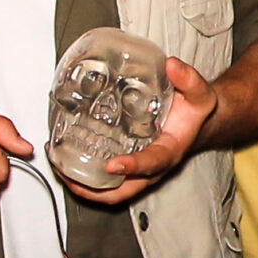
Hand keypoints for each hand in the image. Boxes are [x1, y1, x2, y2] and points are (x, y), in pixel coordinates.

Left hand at [62, 57, 217, 204]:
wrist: (194, 123)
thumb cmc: (193, 112)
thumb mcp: (199, 94)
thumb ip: (189, 79)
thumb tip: (172, 65)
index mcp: (169, 152)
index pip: (151, 164)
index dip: (132, 167)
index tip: (113, 165)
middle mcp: (152, 168)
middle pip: (123, 191)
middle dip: (94, 190)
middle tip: (69, 174)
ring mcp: (138, 171)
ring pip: (110, 191)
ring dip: (83, 186)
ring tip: (58, 166)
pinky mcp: (127, 166)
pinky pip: (105, 181)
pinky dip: (85, 176)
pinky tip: (65, 159)